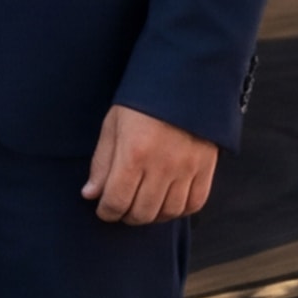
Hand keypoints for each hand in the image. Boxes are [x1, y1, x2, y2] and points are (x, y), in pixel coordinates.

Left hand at [86, 105, 217, 226]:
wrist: (184, 82)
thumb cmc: (142, 103)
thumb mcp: (113, 126)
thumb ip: (102, 163)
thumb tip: (91, 195)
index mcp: (134, 153)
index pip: (116, 201)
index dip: (107, 212)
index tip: (104, 209)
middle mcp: (162, 165)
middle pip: (142, 212)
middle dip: (127, 215)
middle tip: (122, 208)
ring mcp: (187, 168)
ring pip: (168, 212)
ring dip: (152, 215)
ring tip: (143, 206)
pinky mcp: (206, 167)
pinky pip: (195, 203)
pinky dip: (179, 210)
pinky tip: (167, 203)